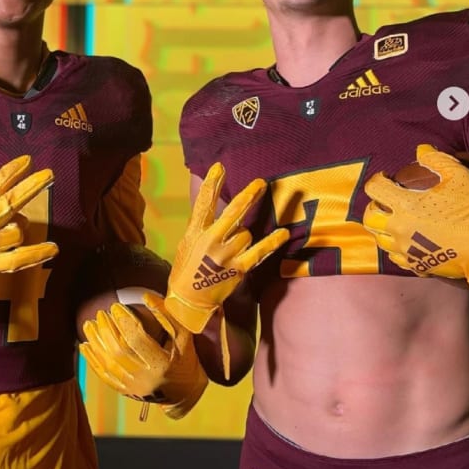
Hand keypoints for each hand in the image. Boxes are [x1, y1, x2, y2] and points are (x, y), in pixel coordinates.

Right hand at [0, 155, 57, 301]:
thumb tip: (12, 206)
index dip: (10, 172)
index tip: (27, 160)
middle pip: (10, 201)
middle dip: (30, 187)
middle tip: (49, 174)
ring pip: (16, 231)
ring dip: (20, 229)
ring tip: (13, 231)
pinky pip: (17, 259)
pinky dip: (36, 254)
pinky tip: (54, 248)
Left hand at [79, 292, 206, 419]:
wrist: (184, 392)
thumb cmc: (186, 359)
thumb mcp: (184, 336)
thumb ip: (167, 316)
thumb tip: (145, 296)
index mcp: (162, 364)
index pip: (137, 341)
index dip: (125, 322)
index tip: (116, 307)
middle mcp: (145, 379)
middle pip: (118, 352)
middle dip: (106, 330)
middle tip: (101, 313)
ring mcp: (133, 387)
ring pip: (108, 364)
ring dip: (95, 342)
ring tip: (89, 324)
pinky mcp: (125, 392)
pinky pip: (104, 376)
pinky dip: (92, 360)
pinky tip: (84, 346)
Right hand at [165, 162, 289, 333]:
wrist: (187, 301)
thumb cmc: (186, 270)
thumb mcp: (187, 244)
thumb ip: (201, 227)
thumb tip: (216, 210)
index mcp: (195, 232)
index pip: (203, 203)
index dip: (211, 184)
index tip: (219, 167)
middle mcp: (211, 241)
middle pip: (233, 213)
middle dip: (247, 196)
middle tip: (261, 183)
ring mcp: (225, 255)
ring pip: (246, 233)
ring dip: (243, 237)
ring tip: (229, 251)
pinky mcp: (238, 269)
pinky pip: (259, 251)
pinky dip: (272, 242)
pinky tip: (282, 233)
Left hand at [363, 144, 468, 294]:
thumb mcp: (458, 177)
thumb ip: (436, 160)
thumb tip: (422, 150)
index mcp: (405, 205)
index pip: (374, 188)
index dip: (377, 179)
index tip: (387, 178)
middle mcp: (399, 229)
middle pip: (369, 216)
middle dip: (373, 206)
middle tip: (385, 201)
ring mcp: (405, 250)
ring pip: (379, 239)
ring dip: (381, 227)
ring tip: (392, 220)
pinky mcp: (415, 266)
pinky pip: (394, 257)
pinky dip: (394, 247)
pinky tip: (404, 240)